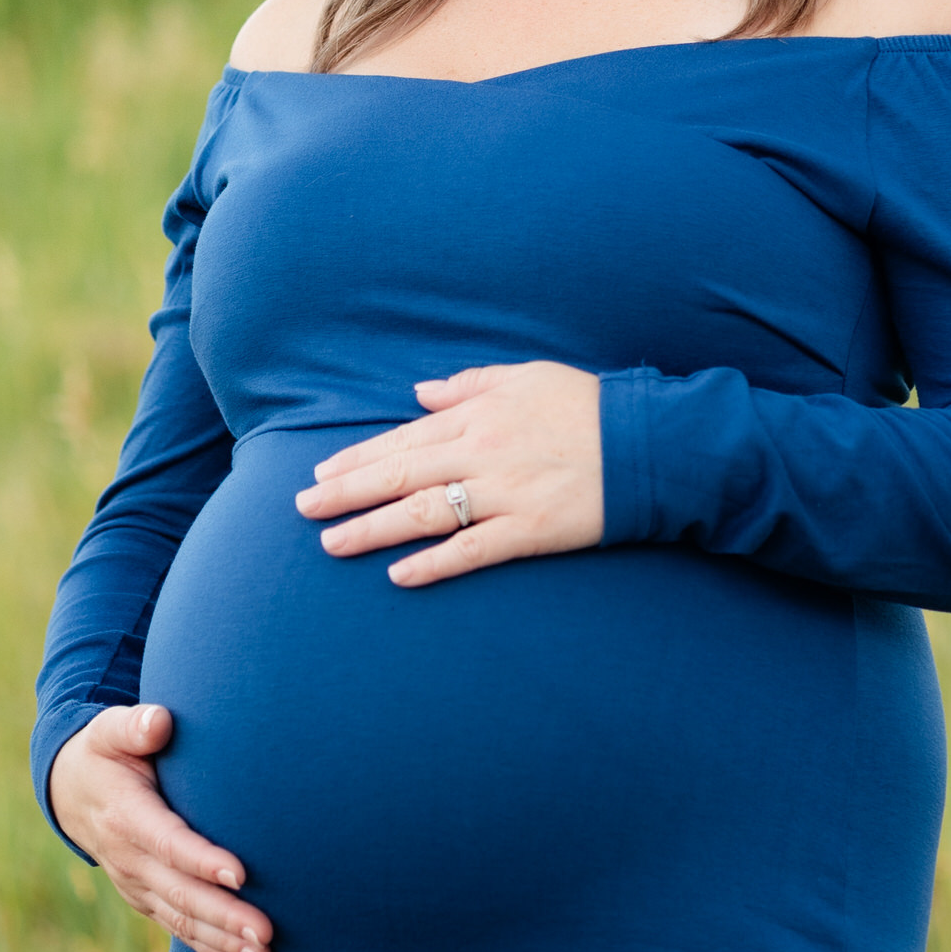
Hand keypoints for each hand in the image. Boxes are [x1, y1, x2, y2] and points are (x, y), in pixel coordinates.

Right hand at [48, 704, 273, 951]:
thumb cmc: (104, 752)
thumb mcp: (109, 730)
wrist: (70, 792)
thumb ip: (134, 726)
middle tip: (267, 932)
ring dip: (222, 939)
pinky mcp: (143, 897)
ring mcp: (135, 884)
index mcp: (125, 816)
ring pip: (180, 919)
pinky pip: (175, 927)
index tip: (242, 874)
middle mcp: (128, 859)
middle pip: (180, 893)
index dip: (202, 861)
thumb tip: (159, 722)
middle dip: (224, 916)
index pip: (168, 843)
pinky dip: (206, 946)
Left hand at [295, 361, 603, 586]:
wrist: (648, 443)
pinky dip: (433, 563)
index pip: (404, 438)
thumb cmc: (586, 405)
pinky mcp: (530, 531)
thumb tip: (419, 394)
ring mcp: (505, 495)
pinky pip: (471, 551)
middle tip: (302, 508)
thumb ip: (468, 384)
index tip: (322, 471)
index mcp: (479, 415)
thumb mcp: (526, 376)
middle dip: (346, 492)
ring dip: (372, 529)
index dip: (359, 457)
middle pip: (400, 474)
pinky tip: (398, 575)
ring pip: (424, 514)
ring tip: (331, 543)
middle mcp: (483, 454)